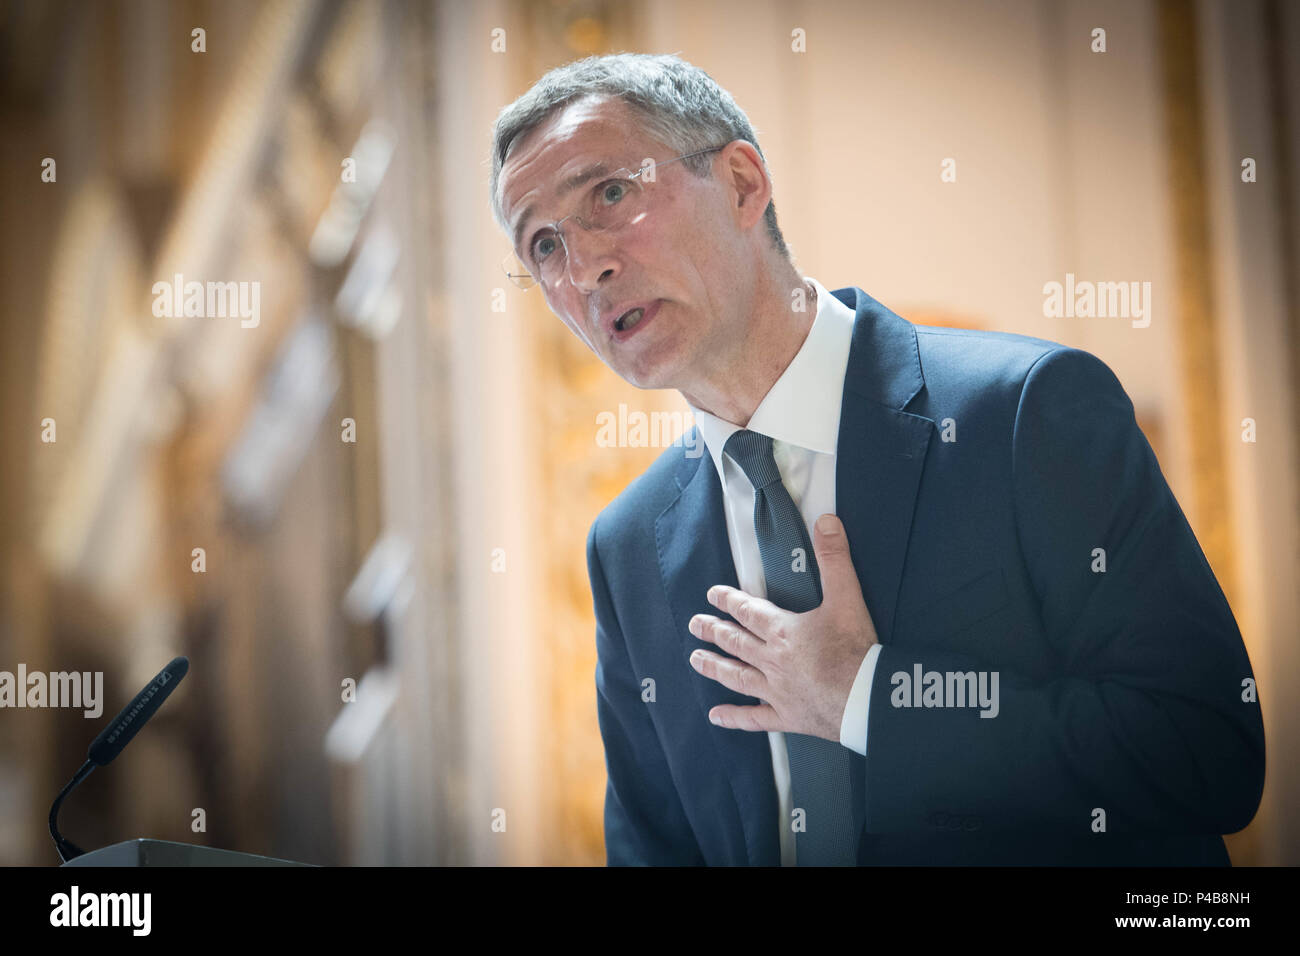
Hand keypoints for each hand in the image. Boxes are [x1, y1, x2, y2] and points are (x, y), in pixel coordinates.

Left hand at [687, 513, 878, 740]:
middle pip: (736, 642)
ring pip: (737, 676)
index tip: (712, 595)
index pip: (748, 611)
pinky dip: (734, 717)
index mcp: (783, 631)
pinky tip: (717, 715)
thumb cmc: (856, 651)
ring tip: (695, 659)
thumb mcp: (847, 597)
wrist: (865, 700)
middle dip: (714, 630)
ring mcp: (777, 691)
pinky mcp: (787, 716)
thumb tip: (826, 522)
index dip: (729, 601)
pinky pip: (754, 718)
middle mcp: (772, 660)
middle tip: (694, 624)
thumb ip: (834, 558)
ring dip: (715, 666)